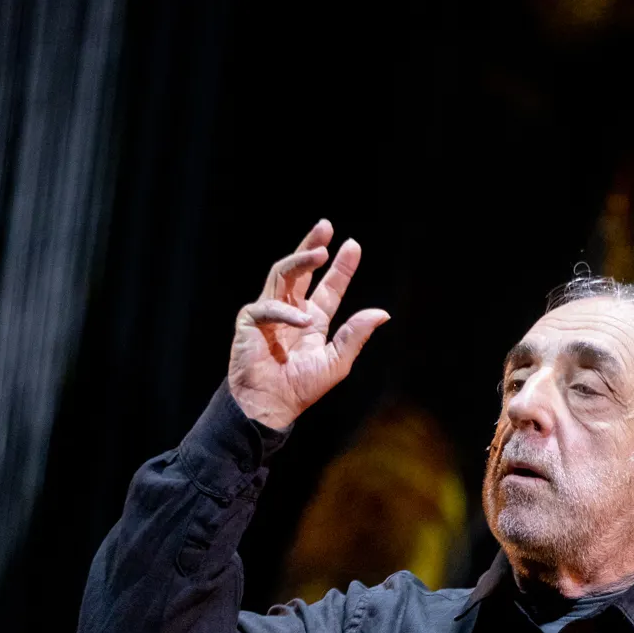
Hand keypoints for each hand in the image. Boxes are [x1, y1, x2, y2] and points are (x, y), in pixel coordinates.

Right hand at [228, 219, 389, 430]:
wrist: (271, 405)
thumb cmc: (300, 388)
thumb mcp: (336, 361)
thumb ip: (356, 335)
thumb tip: (383, 312)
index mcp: (313, 320)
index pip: (329, 287)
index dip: (341, 268)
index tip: (352, 246)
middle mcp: (292, 311)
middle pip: (301, 270)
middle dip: (312, 247)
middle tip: (326, 227)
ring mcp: (269, 313)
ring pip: (282, 274)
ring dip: (301, 260)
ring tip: (321, 252)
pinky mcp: (250, 320)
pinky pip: (269, 307)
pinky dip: (287, 312)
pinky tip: (303, 321)